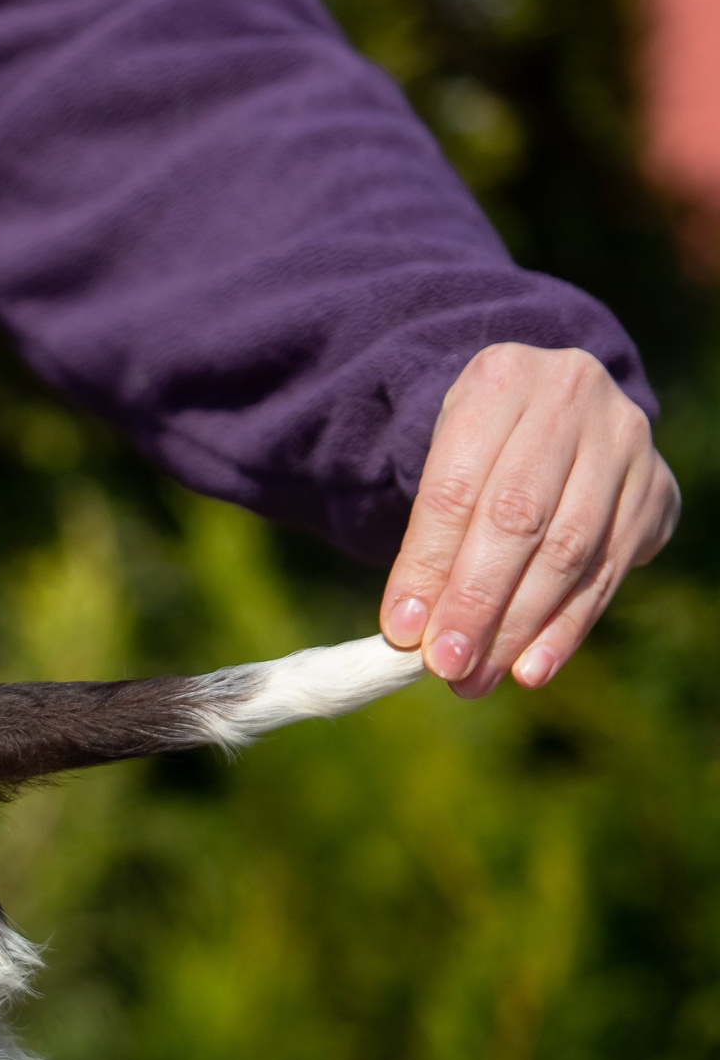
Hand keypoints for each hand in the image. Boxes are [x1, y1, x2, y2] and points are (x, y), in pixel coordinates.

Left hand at [380, 342, 679, 696]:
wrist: (549, 405)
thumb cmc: (476, 446)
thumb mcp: (440, 463)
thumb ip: (427, 538)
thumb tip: (411, 629)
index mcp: (498, 379)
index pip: (456, 488)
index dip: (427, 565)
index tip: (403, 631)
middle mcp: (571, 398)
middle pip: (518, 519)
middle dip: (478, 604)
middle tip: (446, 668)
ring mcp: (624, 440)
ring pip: (570, 550)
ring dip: (521, 627)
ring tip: (478, 680)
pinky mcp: (655, 486)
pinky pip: (609, 570)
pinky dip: (567, 627)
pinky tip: (533, 668)